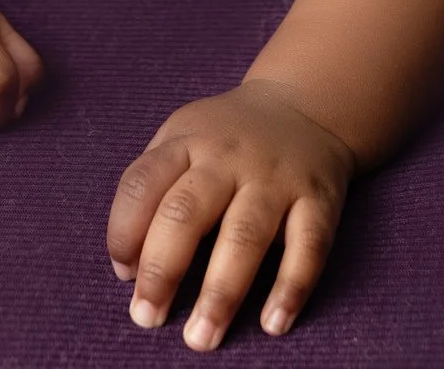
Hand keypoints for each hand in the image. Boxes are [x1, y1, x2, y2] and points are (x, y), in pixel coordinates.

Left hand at [107, 79, 355, 350]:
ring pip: (245, 235)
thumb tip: (130, 269)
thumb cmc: (226, 140)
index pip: (142, 184)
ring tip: (202, 336)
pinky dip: (291, 287)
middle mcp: (229, 157)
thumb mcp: (182, 138)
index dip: (124, 233)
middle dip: (162, 270)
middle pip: (187, 213)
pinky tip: (273, 323)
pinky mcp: (320, 199)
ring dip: (221, 292)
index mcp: (187, 141)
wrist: (305, 107)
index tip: (125, 277)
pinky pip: (308, 247)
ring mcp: (276, 177)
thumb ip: (152, 191)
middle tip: (148, 318)